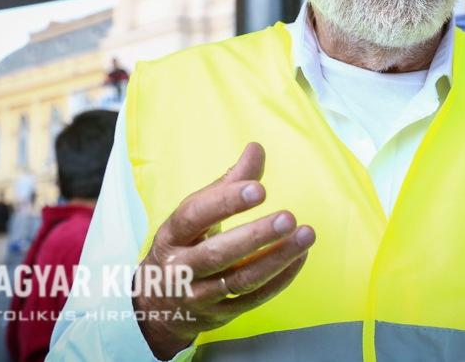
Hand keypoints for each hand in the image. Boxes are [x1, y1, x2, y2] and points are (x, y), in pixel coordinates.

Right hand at [133, 143, 315, 359]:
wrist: (159, 305)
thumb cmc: (184, 245)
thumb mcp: (194, 214)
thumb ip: (228, 183)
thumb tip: (256, 148)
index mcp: (172, 235)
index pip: (194, 216)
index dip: (225, 203)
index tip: (258, 188)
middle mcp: (180, 268)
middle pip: (218, 254)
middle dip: (255, 236)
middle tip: (289, 217)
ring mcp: (199, 296)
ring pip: (240, 280)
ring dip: (276, 258)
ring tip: (306, 235)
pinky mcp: (220, 315)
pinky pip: (253, 299)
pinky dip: (279, 278)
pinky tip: (299, 256)